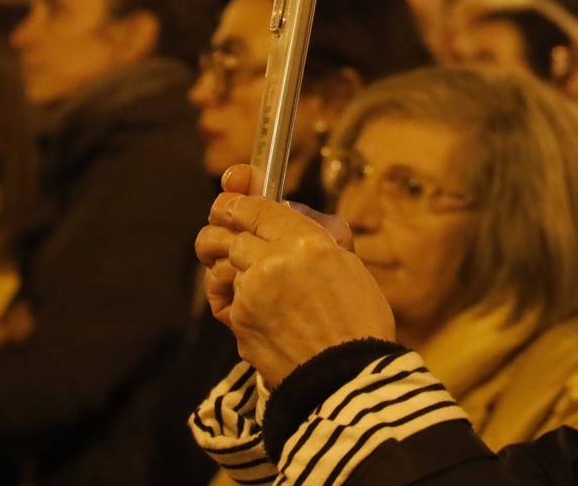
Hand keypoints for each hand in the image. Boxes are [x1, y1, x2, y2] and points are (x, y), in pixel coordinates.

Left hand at [194, 165, 388, 386]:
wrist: (347, 376)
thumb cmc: (359, 319)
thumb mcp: (347, 262)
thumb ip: (314, 233)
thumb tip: (287, 213)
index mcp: (305, 241)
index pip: (255, 207)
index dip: (238, 201)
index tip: (232, 201)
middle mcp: (272, 262)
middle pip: (223, 233)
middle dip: (218, 230)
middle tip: (219, 231)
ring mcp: (251, 294)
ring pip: (221, 267)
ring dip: (225, 267)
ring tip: (234, 272)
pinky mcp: (238, 323)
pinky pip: (227, 301)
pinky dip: (232, 300)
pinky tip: (249, 305)